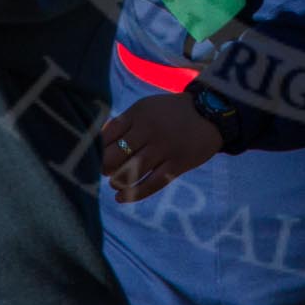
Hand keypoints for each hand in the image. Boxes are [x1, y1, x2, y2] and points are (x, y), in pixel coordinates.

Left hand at [101, 94, 223, 203]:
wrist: (209, 113)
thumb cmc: (170, 113)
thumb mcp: (146, 107)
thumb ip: (123, 122)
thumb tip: (96, 141)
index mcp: (139, 114)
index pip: (108, 136)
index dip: (97, 150)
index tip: (95, 156)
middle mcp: (151, 130)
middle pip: (117, 156)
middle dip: (105, 167)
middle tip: (105, 171)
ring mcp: (165, 148)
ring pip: (132, 171)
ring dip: (117, 181)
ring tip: (115, 182)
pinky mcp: (178, 164)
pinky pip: (152, 184)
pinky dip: (133, 194)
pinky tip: (121, 198)